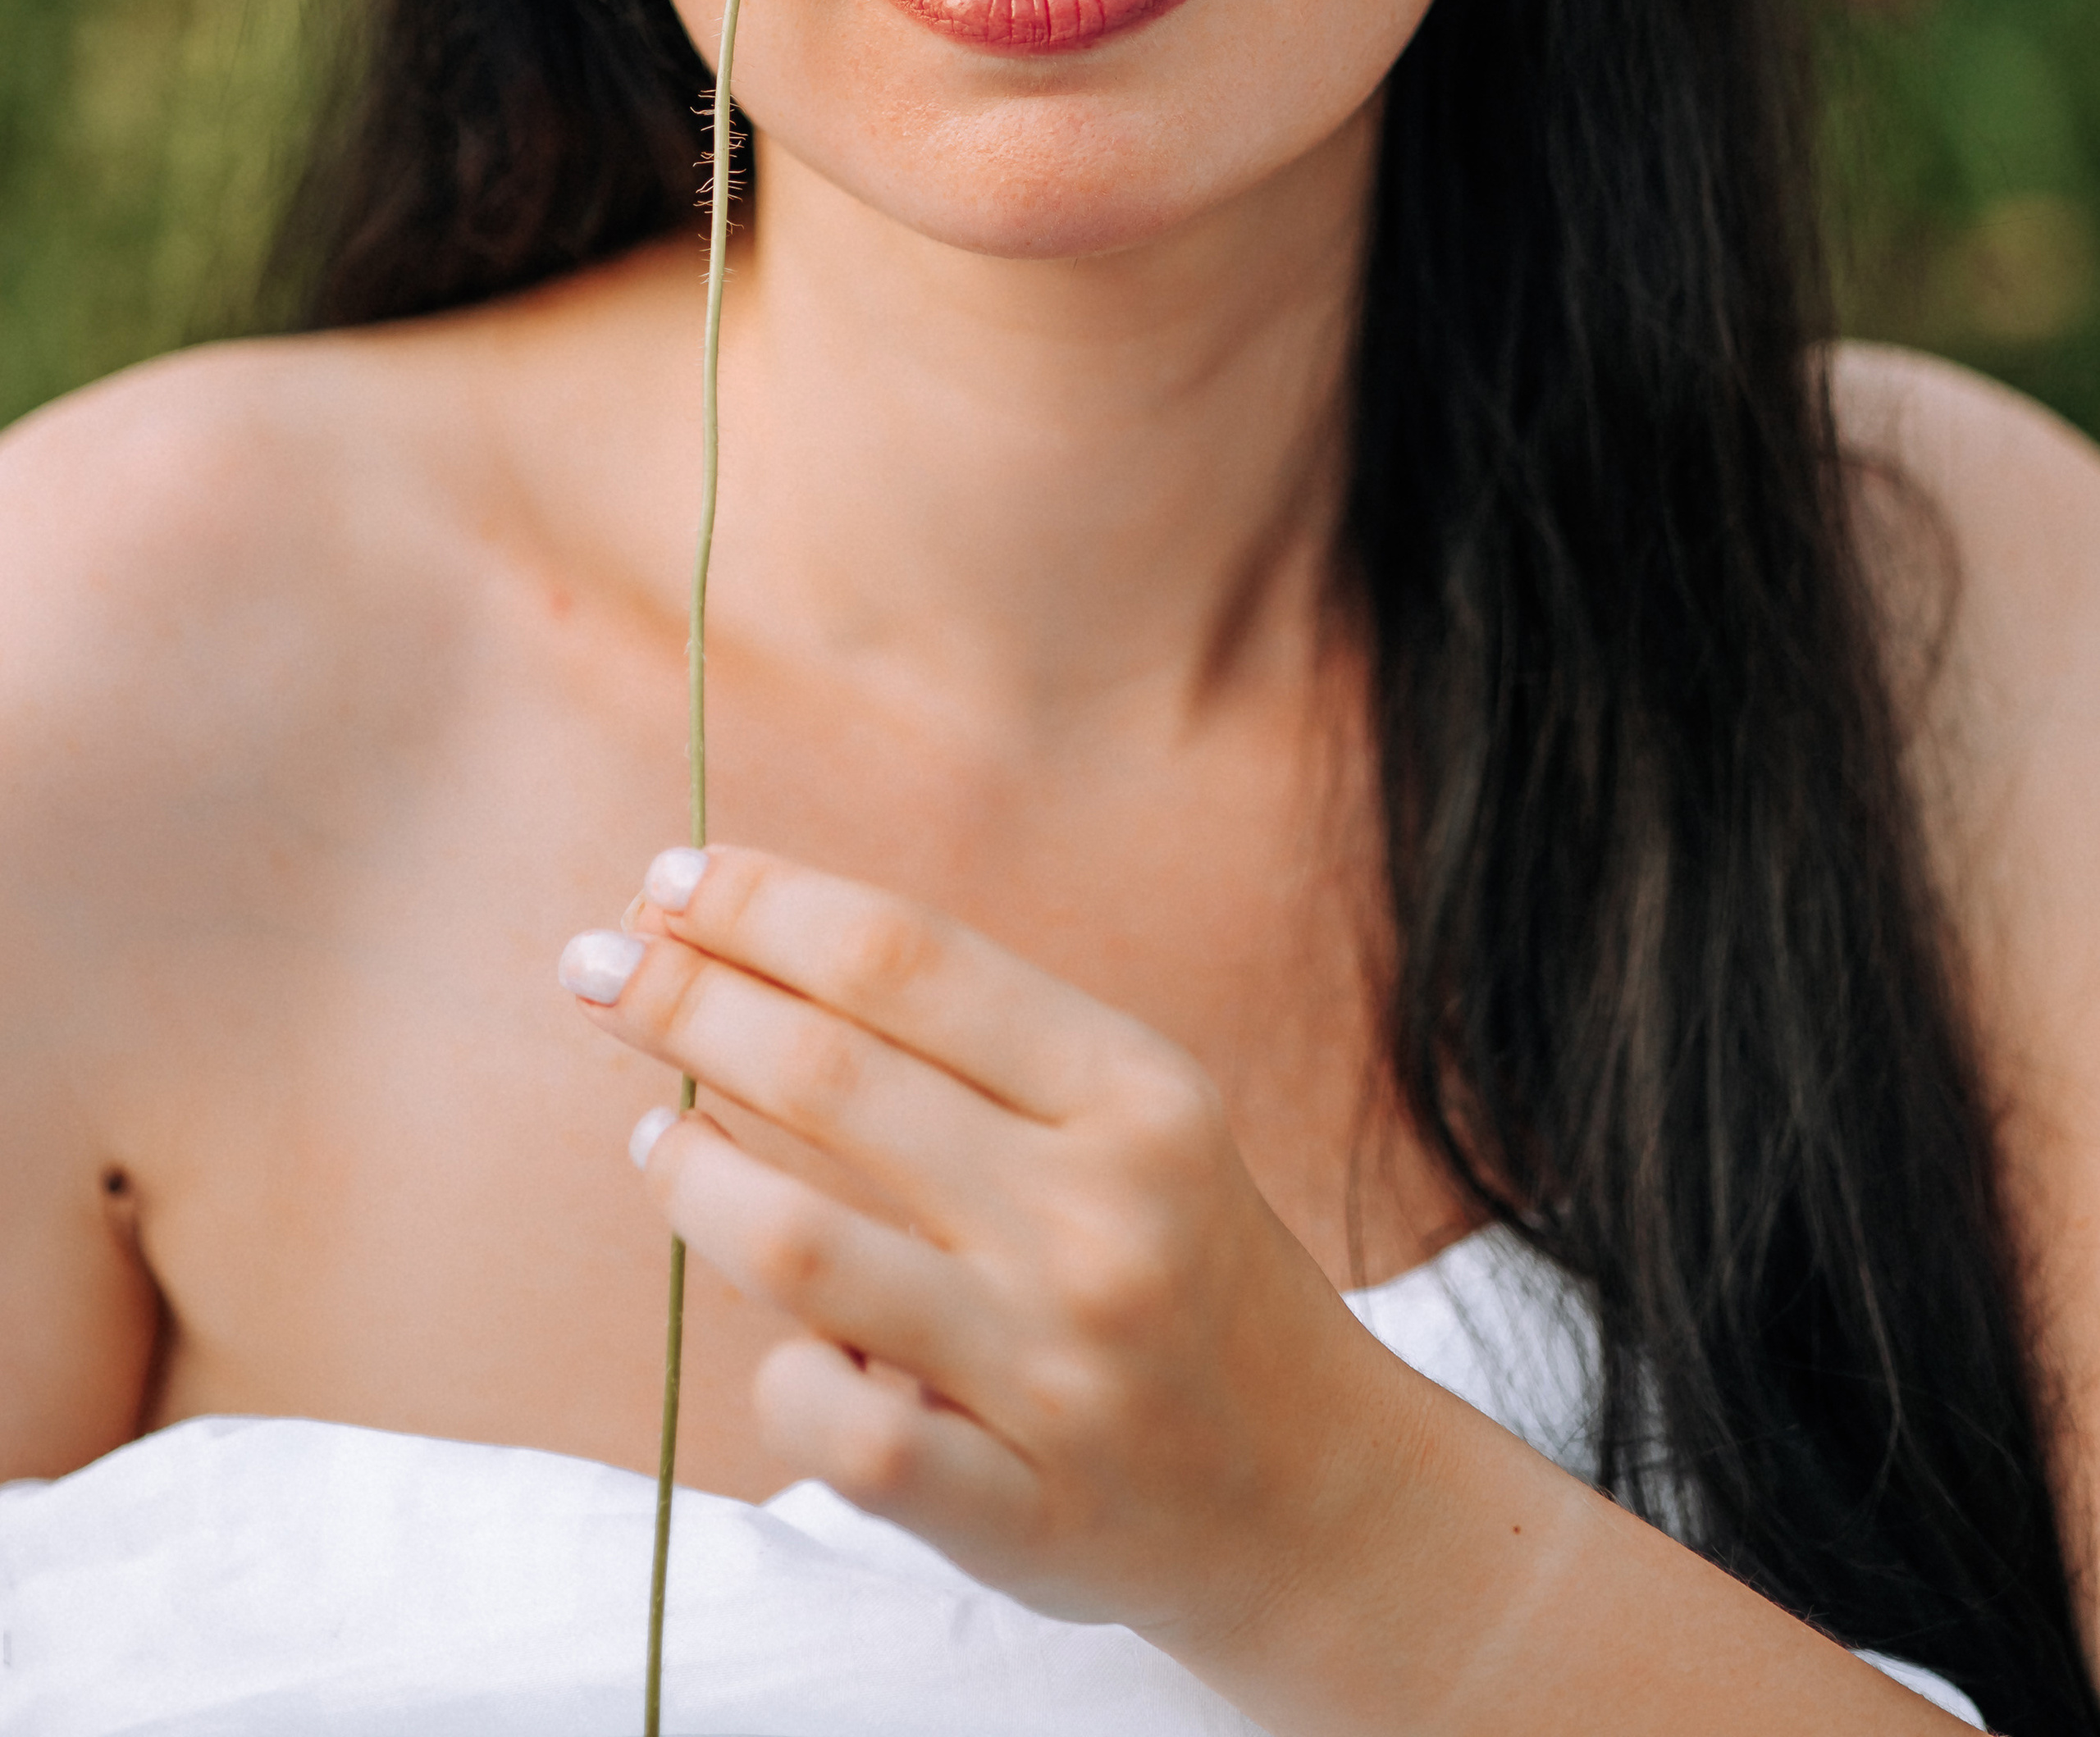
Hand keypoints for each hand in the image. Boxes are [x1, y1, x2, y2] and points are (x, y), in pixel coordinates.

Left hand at [559, 843, 1405, 1652]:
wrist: (1314, 1488)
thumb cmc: (1181, 1260)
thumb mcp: (1127, 1118)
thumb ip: (971, 1048)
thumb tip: (748, 951)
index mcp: (1132, 1092)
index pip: (903, 960)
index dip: (763, 906)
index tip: (666, 878)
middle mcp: (1098, 1220)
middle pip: (830, 1078)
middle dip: (685, 1003)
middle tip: (595, 967)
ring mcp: (1056, 1372)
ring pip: (797, 1247)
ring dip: (689, 1175)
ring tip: (656, 1135)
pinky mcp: (1019, 1511)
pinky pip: (842, 1435)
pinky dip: (787, 1380)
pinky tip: (779, 1343)